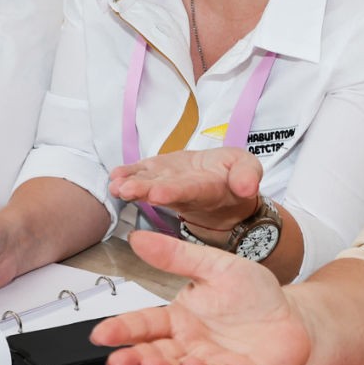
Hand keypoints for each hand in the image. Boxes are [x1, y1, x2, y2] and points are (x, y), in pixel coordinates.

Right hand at [90, 230, 310, 364]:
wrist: (294, 316)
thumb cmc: (255, 295)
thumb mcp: (215, 266)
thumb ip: (177, 256)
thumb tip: (138, 238)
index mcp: (180, 319)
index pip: (144, 325)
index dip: (122, 330)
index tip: (101, 334)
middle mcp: (190, 346)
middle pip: (155, 355)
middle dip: (133, 359)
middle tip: (115, 359)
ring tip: (147, 363)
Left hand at [108, 148, 263, 234]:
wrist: (222, 186)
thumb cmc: (235, 177)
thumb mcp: (249, 170)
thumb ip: (248, 176)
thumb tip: (247, 187)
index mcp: (208, 190)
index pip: (191, 191)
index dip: (175, 192)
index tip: (159, 193)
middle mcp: (184, 192)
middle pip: (163, 192)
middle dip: (144, 191)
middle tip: (126, 191)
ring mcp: (168, 184)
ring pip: (149, 186)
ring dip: (131, 187)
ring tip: (115, 186)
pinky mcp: (158, 175)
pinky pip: (142, 176)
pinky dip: (128, 175)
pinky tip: (114, 176)